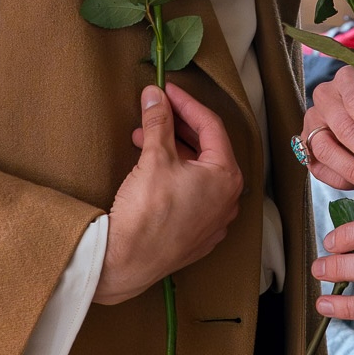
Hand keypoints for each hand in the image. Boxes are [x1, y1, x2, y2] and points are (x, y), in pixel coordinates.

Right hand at [93, 83, 242, 304]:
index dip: (187, 104)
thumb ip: (158, 122)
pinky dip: (174, 173)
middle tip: (156, 110)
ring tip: (142, 137)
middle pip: (206, 148)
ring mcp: (214, 219)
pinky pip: (192, 193)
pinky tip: (151, 164)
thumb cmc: (147, 214)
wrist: (126, 263)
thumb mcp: (154, 158)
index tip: (167, 91)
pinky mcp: (197, 234)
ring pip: (197, 171)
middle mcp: (227, 199)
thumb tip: (155, 96)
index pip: (210, 126)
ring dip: (172, 149)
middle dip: (177, 126)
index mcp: (226, 177)